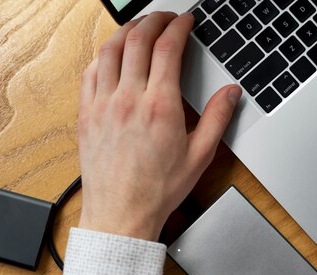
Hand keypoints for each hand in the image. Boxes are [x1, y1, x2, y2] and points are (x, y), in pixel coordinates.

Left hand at [77, 12, 241, 240]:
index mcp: (160, 107)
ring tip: (139, 26)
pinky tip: (111, 54)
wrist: (122, 214)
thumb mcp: (200, 156)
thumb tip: (231, 93)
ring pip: (110, 50)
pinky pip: (90, 72)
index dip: (178, 27)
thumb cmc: (158, 190)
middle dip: (153, 20)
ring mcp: (103, 105)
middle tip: (165, 16)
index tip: (186, 21)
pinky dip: (103, 54)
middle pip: (137, 40)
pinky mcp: (86, 114)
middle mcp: (128, 99)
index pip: (168, 49)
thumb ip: (217, 118)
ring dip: (126, 30)